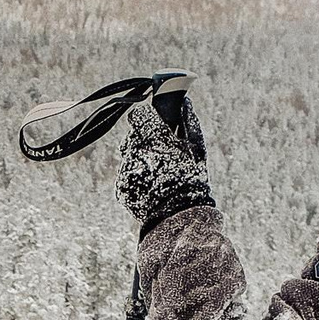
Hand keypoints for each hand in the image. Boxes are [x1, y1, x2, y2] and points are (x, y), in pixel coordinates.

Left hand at [117, 93, 212, 227]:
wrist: (177, 217)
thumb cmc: (192, 181)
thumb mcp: (197, 150)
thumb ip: (189, 123)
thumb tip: (184, 102)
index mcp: (155, 139)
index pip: (139, 115)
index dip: (147, 118)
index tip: (154, 123)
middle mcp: (136, 152)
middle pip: (132, 136)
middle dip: (144, 141)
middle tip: (159, 153)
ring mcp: (126, 170)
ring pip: (128, 156)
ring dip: (140, 159)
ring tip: (158, 174)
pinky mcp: (121, 186)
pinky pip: (126, 174)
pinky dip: (136, 177)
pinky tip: (151, 187)